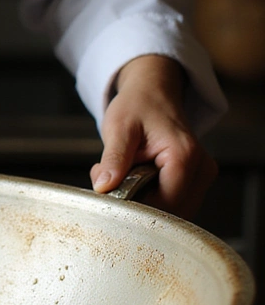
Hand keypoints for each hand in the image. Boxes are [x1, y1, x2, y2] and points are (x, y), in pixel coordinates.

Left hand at [90, 54, 216, 219]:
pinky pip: (172, 203)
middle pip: (170, 212)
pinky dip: (150, 197)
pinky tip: (135, 177)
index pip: (165, 204)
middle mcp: (201, 169)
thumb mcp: (119, 129)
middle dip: (137, 204)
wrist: (153, 92)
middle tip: (111, 179)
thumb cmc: (138, 105)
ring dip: (142, 201)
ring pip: (171, 211)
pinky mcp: (195, 180)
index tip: (110, 192)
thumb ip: (114, 159)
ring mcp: (201, 176)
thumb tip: (103, 187)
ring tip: (122, 174)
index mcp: (184, 156)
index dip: (135, 206)